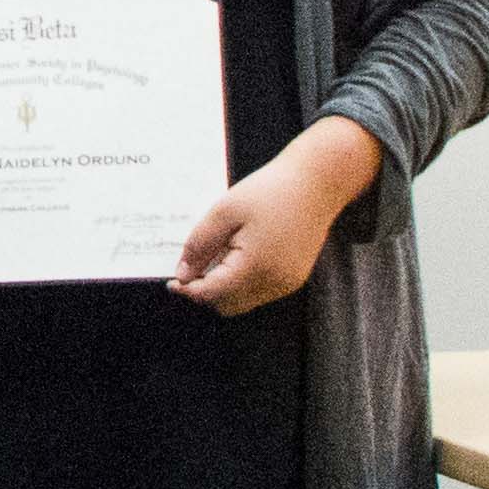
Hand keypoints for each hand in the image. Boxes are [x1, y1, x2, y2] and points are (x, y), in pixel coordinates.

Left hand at [174, 144, 364, 315]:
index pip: (212, 294)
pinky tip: (236, 257)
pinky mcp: (294, 278)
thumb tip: (183, 274)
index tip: (172, 282)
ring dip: (223, 288)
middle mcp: (275, 283)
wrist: (316, 182)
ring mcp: (287, 283)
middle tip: (191, 268)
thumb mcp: (224, 211)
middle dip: (205, 292)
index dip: (188, 290)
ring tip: (214, 258)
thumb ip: (200, 245)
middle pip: (227, 305)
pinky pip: (260, 292)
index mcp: (256, 267)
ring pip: (243, 301)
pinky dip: (242, 283)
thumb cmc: (271, 190)